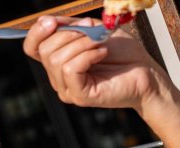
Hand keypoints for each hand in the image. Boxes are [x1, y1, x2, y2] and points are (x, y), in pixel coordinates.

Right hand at [23, 15, 168, 112]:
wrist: (147, 73)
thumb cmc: (123, 54)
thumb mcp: (94, 31)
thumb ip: (70, 27)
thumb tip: (44, 20)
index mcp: (58, 62)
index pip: (32, 48)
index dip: (36, 32)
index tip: (52, 21)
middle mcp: (58, 78)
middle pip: (45, 51)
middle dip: (69, 34)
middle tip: (93, 31)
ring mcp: (67, 89)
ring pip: (58, 60)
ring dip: (82, 44)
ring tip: (100, 44)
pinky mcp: (80, 96)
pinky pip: (71, 69)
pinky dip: (87, 55)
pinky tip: (101, 53)